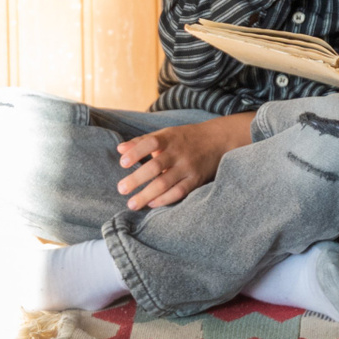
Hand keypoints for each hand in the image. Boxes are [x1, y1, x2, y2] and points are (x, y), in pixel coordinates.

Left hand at [115, 111, 254, 209]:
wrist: (219, 140)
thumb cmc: (186, 138)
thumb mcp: (166, 134)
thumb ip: (142, 142)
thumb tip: (119, 150)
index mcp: (170, 138)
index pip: (151, 142)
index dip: (136, 152)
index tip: (122, 163)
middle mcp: (179, 153)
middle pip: (155, 166)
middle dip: (137, 179)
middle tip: (121, 189)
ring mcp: (188, 167)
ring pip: (165, 183)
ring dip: (146, 195)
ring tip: (132, 204)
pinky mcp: (196, 180)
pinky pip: (179, 192)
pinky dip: (165, 199)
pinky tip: (152, 203)